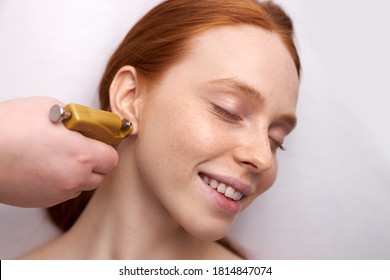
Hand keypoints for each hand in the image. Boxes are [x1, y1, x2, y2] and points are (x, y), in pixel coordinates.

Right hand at [0, 97, 118, 206]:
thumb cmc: (9, 127)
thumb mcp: (50, 108)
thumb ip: (77, 119)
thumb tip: (85, 124)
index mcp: (82, 155)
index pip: (112, 159)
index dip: (106, 148)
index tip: (99, 140)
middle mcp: (74, 178)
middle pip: (100, 175)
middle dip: (94, 161)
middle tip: (80, 146)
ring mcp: (58, 193)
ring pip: (81, 185)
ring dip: (78, 172)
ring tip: (58, 156)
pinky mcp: (42, 201)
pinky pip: (62, 191)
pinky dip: (61, 181)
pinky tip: (45, 166)